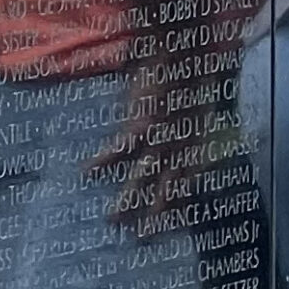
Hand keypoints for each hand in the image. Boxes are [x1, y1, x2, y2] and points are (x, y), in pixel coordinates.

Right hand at [85, 74, 191, 234]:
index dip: (182, 200)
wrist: (182, 50)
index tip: (177, 221)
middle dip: (156, 212)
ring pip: (143, 175)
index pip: (189, 178)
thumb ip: (192, 119)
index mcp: (196, 140)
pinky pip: (119, 148)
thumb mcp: (201, 100)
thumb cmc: (192, 69)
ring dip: (128, 199)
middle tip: (144, 238)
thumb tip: (185, 128)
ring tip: (113, 220)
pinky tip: (86, 172)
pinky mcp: (141, 123)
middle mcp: (182, 144)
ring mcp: (161, 136)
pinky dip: (103, 160)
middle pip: (168, 186)